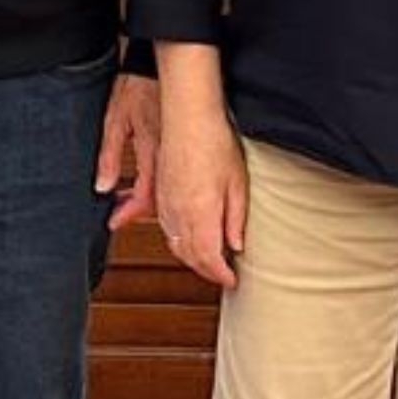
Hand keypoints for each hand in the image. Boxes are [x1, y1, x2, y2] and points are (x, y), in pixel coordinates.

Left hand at [96, 72, 162, 232]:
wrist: (163, 65)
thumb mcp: (115, 120)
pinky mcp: (180, 143)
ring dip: (148, 199)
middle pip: (159, 197)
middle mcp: (168, 154)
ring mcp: (177, 150)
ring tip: (128, 201)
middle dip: (137, 211)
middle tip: (119, 213)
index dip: (129, 212)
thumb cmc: (137, 86)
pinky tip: (144, 183)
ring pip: (168, 188)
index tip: (114, 221)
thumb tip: (103, 186)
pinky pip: (173, 173)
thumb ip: (109, 156)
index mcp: (151, 149)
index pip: (145, 195)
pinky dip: (159, 184)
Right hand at [156, 103, 246, 289]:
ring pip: (176, 244)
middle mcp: (178, 214)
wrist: (188, 118)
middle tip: (223, 274)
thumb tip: (236, 245)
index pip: (209, 259)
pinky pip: (166, 228)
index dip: (220, 275)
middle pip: (190, 256)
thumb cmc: (214, 143)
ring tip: (209, 260)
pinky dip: (178, 240)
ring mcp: (166, 205)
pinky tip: (189, 237)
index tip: (231, 280)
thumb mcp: (237, 183)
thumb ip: (235, 218)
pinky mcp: (159, 194)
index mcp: (201, 214)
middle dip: (206, 270)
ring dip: (191, 257)